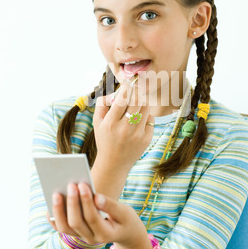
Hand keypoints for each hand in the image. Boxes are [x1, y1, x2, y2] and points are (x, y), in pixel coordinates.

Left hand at [49, 183, 150, 248]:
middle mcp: (91, 238)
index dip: (86, 201)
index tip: (83, 184)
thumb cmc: (125, 219)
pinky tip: (51, 203)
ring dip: (58, 210)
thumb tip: (96, 196)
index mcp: (105, 234)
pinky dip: (53, 217)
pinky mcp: (76, 233)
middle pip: (76, 223)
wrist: (125, 233)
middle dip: (72, 203)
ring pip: (64, 228)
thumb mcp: (124, 212)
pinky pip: (60, 227)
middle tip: (71, 184)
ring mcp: (82, 237)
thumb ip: (111, 205)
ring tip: (57, 192)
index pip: (92, 218)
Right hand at [91, 81, 153, 197]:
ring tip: (135, 107)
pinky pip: (150, 119)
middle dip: (135, 94)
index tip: (127, 85)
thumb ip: (102, 103)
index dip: (126, 88)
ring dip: (141, 103)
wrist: (114, 163)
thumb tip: (115, 92)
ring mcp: (137, 134)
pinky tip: (138, 121)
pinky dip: (145, 116)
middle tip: (133, 93)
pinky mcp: (146, 138)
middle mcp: (124, 128)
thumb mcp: (97, 122)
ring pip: (146, 108)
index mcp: (110, 123)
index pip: (122, 99)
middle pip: (137, 101)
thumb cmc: (104, 139)